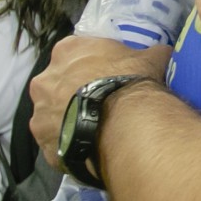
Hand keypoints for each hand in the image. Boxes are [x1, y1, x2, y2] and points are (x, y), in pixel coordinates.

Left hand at [28, 36, 170, 171]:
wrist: (123, 123)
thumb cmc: (131, 82)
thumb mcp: (150, 59)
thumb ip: (150, 54)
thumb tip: (161, 53)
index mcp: (67, 51)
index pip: (75, 54)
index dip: (92, 67)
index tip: (105, 77)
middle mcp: (44, 79)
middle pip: (57, 85)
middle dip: (73, 94)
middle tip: (98, 106)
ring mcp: (39, 113)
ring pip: (53, 116)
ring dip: (68, 121)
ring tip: (94, 131)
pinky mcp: (43, 143)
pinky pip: (57, 143)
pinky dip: (70, 145)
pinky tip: (88, 149)